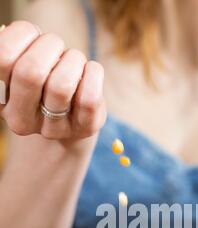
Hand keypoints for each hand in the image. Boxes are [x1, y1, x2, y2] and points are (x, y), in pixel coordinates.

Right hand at [0, 21, 105, 140]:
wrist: (73, 116)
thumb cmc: (46, 78)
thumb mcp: (24, 61)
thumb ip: (16, 49)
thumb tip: (19, 33)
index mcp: (0, 99)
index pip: (3, 57)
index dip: (23, 35)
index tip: (34, 38)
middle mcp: (21, 119)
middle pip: (30, 72)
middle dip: (50, 45)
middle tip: (57, 46)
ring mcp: (53, 129)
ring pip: (61, 85)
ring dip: (73, 59)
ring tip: (75, 61)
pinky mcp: (83, 129)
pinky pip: (89, 98)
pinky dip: (94, 73)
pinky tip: (89, 72)